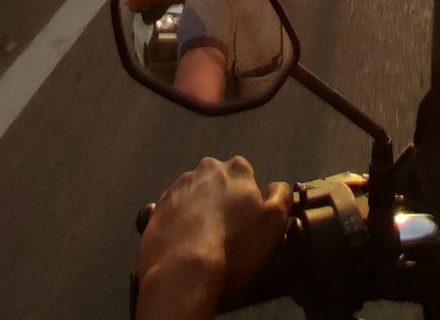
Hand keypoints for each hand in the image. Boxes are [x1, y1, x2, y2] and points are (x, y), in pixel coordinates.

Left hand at [136, 156, 291, 319]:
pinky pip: (172, 213)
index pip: (245, 175)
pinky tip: (183, 246)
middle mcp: (205, 170)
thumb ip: (281, 197)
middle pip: (217, 182)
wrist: (183, 272)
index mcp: (236, 169)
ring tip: (202, 243)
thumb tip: (277, 187)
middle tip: (225, 233)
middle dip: (221, 201)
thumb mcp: (274, 223)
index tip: (245, 223)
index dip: (247, 200)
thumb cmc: (234, 248)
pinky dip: (177, 225)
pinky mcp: (156, 208)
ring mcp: (176, 188)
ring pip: (193, 196)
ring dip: (198, 212)